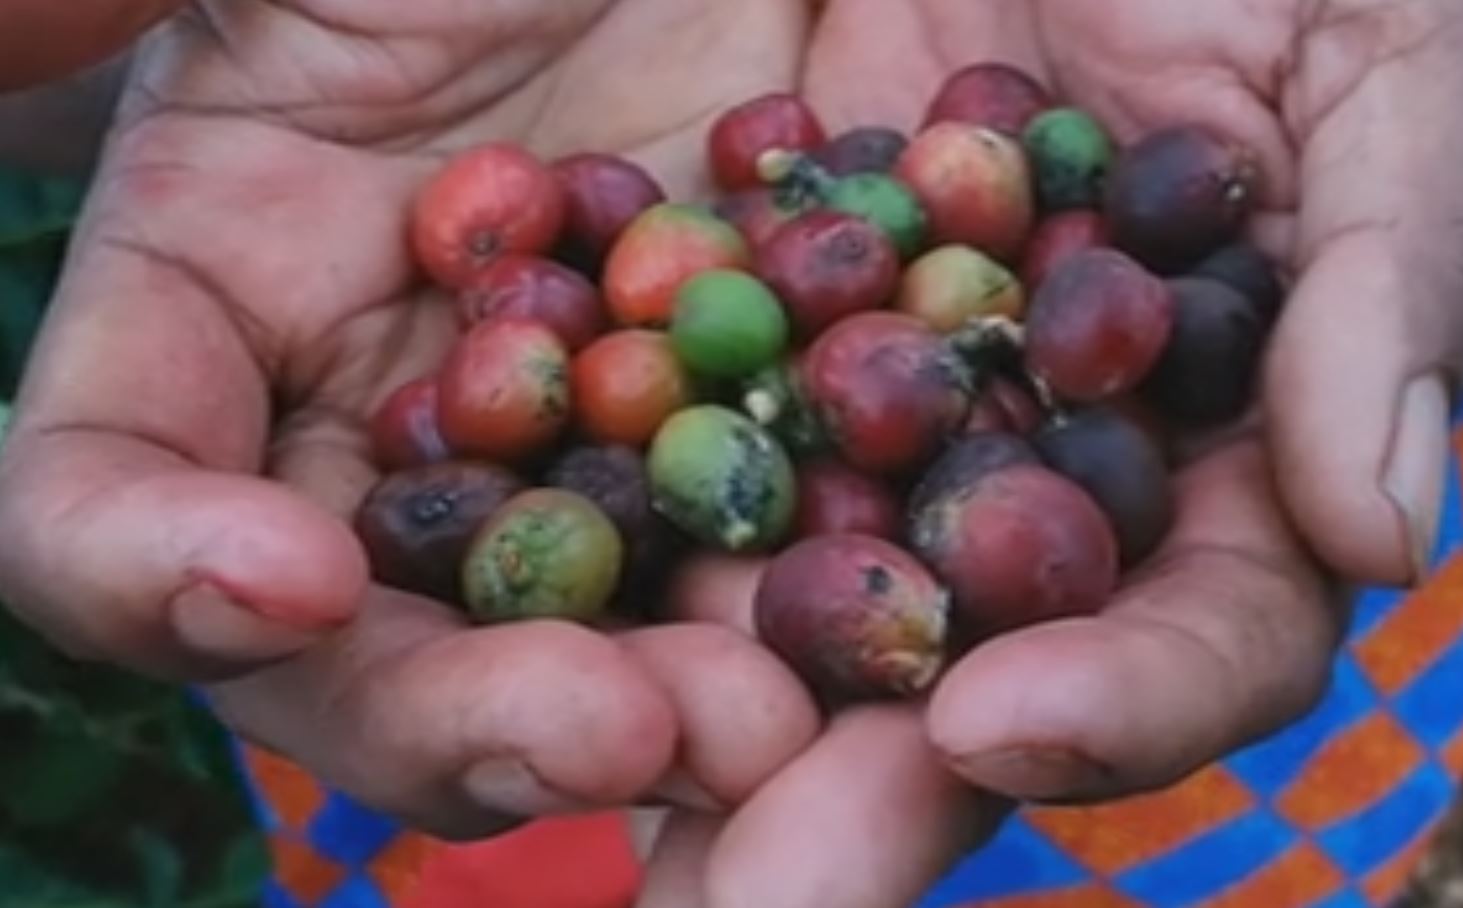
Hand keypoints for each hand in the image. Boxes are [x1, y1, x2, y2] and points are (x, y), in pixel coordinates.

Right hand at [0, 0, 825, 839]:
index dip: (148, 561)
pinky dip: (844, 601)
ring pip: (605, 636)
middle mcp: (408, 402)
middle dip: (480, 709)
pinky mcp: (795, 417)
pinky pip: (810, 546)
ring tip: (776, 730)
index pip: (108, 484)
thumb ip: (88, 13)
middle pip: (384, 638)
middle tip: (617, 731)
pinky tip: (927, 627)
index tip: (270, 578)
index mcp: (229, 279)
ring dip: (682, 712)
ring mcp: (609, 426)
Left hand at [626, 0, 1462, 903]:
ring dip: (677, 687)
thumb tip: (1381, 532)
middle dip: (856, 786)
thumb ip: (1395, 274)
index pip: (1195, 625)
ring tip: (588, 750)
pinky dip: (568, 488)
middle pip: (954, 665)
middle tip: (751, 893)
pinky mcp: (720, 292)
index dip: (1125, 699)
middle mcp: (1022, 451)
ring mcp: (860, 384)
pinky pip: (638, 410)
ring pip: (773, 576)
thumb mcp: (1394, 45)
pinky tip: (473, 569)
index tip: (1002, 724)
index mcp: (1209, 430)